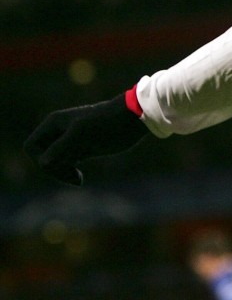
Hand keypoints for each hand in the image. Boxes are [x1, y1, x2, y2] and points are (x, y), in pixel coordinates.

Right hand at [25, 92, 148, 184]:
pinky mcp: (83, 150)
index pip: (32, 146)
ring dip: (61, 173)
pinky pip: (67, 165)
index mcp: (54, 123)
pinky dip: (69, 173)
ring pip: (54, 163)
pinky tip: (80, 179)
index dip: (39, 158)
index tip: (57, 164)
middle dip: (52, 169)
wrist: (132, 119)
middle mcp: (59, 132)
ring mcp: (71, 142)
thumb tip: (43, 164)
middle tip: (71, 176)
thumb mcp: (81, 133)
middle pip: (42, 157)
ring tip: (78, 180)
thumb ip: (61, 147)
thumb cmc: (106, 122)